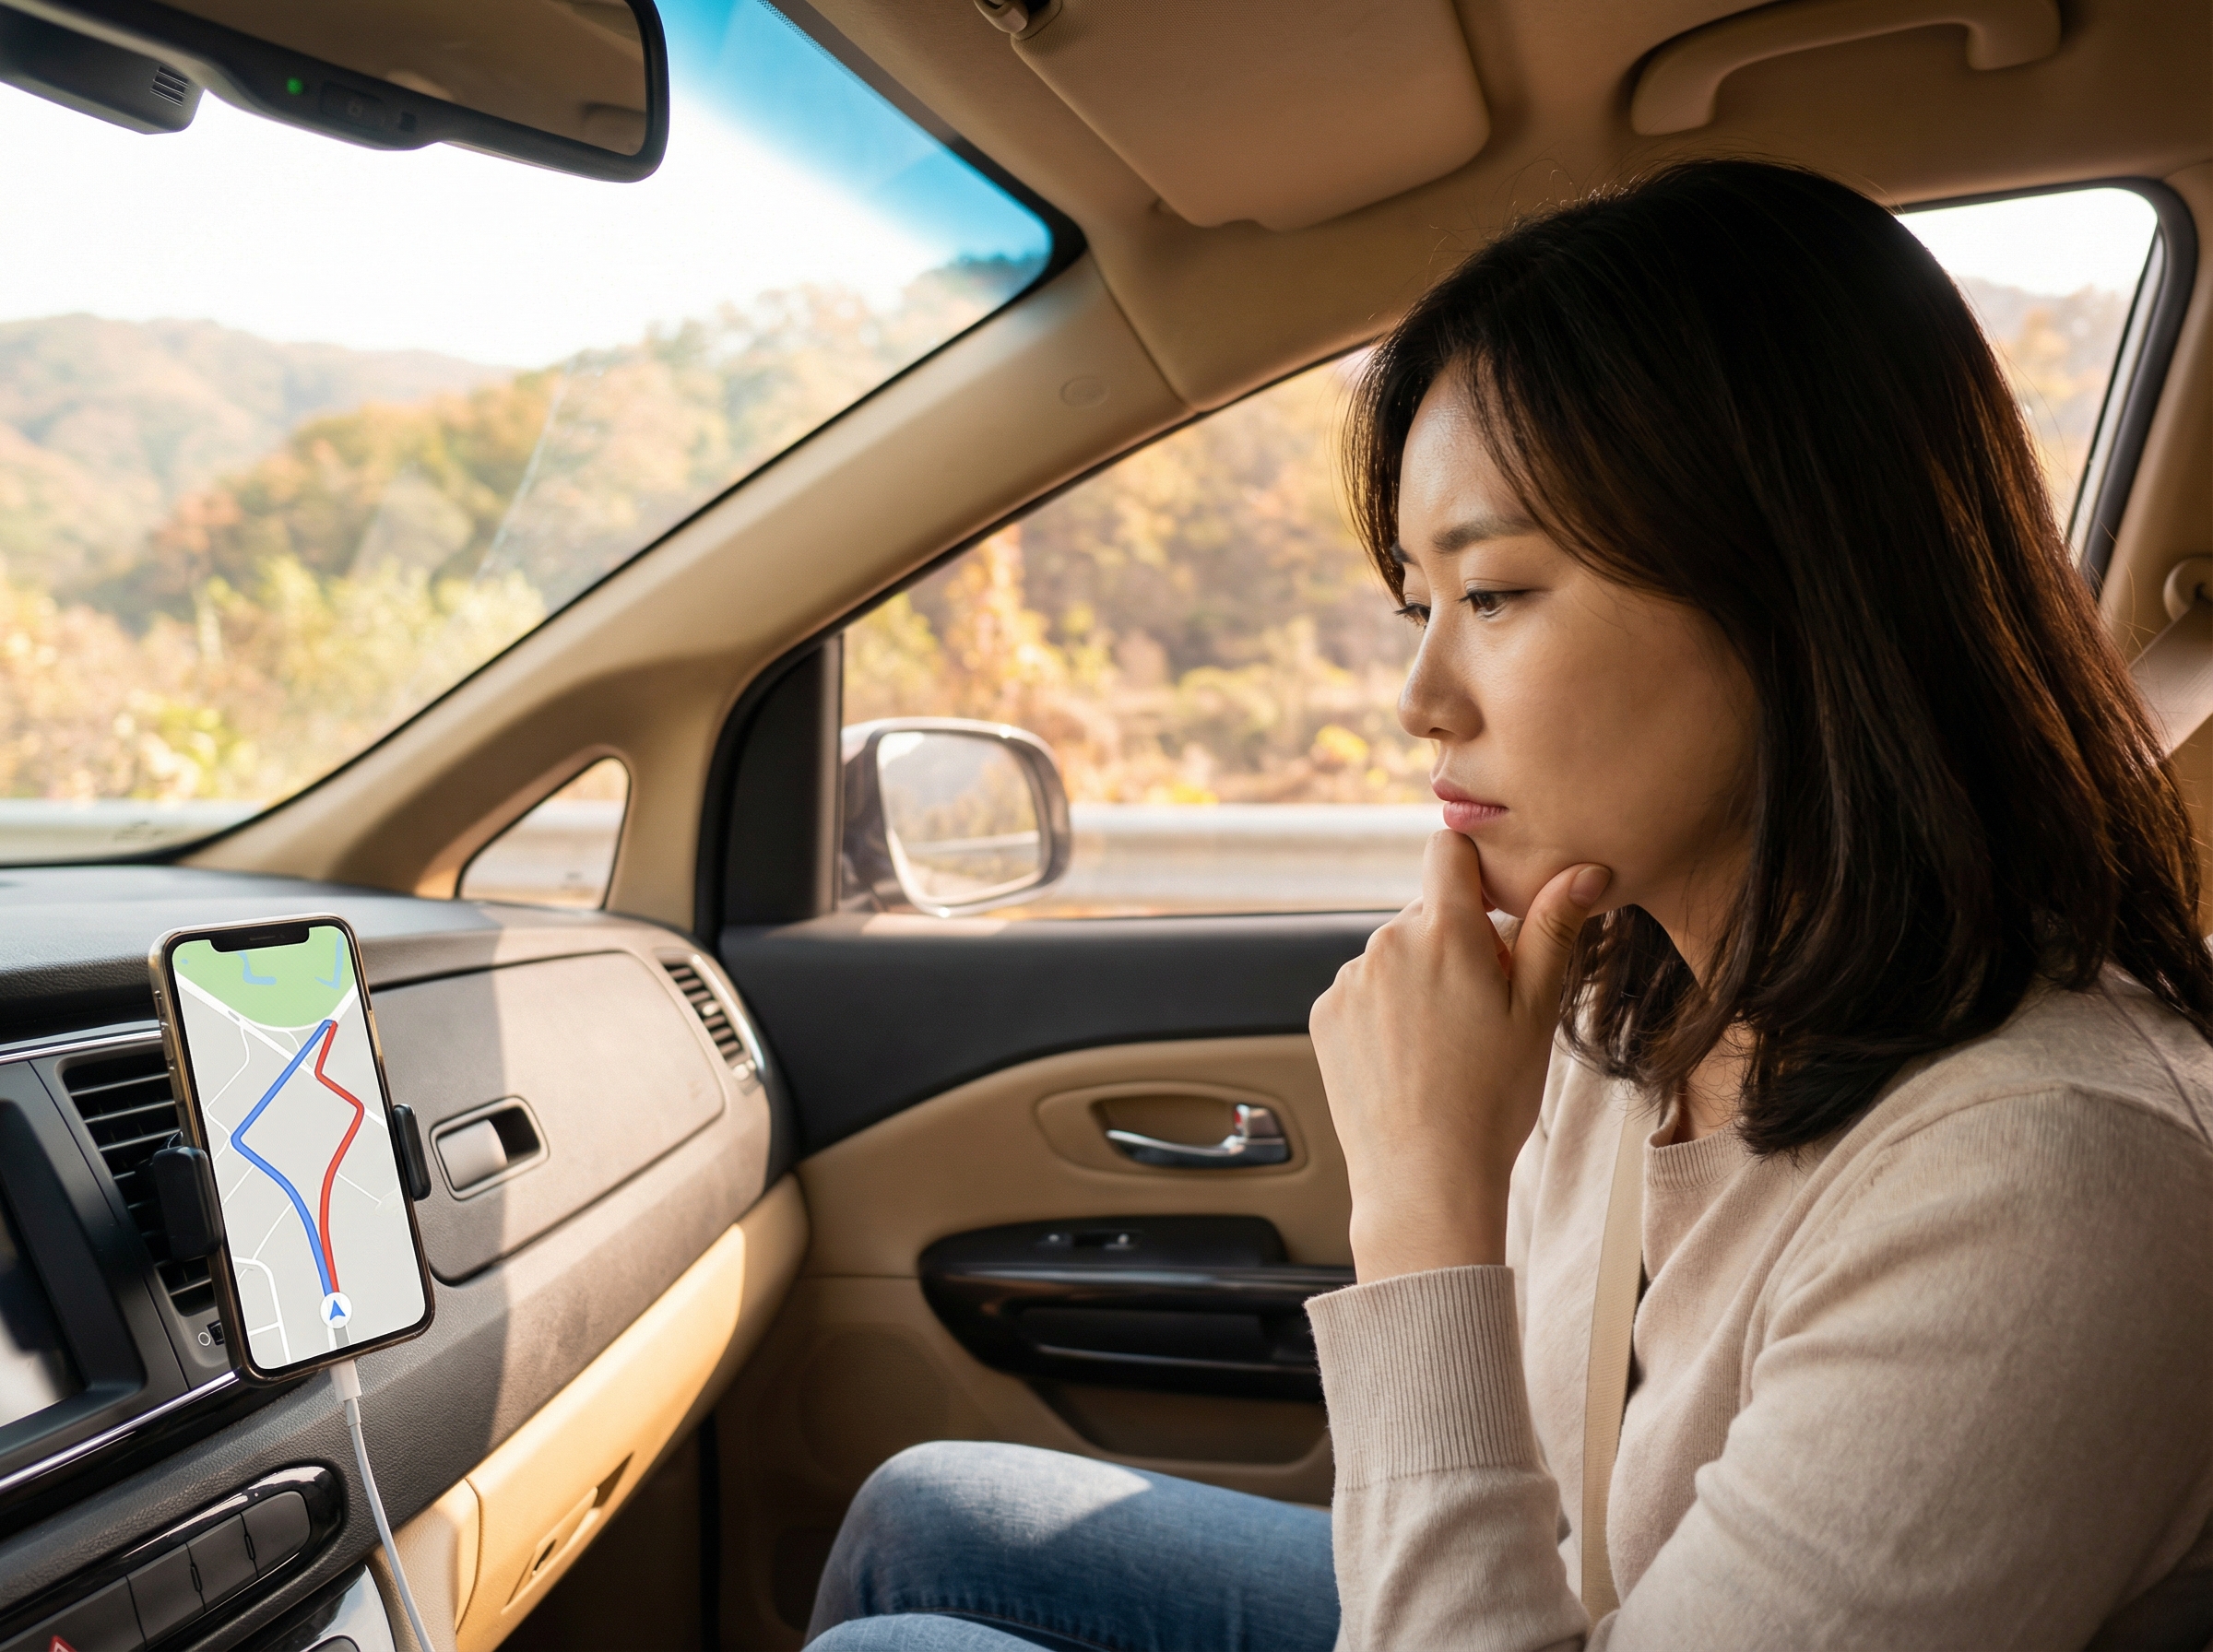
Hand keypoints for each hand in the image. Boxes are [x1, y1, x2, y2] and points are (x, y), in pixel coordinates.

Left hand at [1309, 831, 1610, 1280]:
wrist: (1425, 1177)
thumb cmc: (1492, 1099)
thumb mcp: (1537, 1012)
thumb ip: (1554, 929)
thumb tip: (1585, 869)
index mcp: (1444, 931)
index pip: (1448, 850)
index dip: (1474, 870)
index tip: (1494, 911)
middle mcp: (1386, 942)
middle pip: (1427, 912)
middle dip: (1457, 941)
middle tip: (1485, 1006)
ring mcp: (1350, 980)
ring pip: (1395, 954)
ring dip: (1420, 977)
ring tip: (1446, 1044)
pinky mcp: (1327, 1014)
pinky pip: (1364, 991)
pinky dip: (1386, 1011)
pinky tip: (1410, 1059)